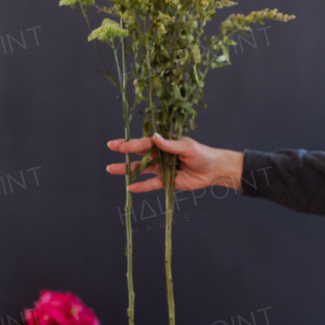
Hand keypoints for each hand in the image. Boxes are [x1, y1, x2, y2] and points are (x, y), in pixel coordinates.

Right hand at [106, 134, 243, 191]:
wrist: (214, 171)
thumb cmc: (202, 154)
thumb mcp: (187, 147)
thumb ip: (170, 144)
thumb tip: (155, 137)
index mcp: (165, 143)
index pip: (145, 143)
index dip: (132, 143)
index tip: (118, 144)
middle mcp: (160, 154)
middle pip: (140, 154)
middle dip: (125, 152)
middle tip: (110, 148)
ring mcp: (162, 168)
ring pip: (141, 169)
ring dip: (127, 170)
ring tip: (111, 169)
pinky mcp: (166, 181)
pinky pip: (151, 184)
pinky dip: (141, 186)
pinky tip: (130, 188)